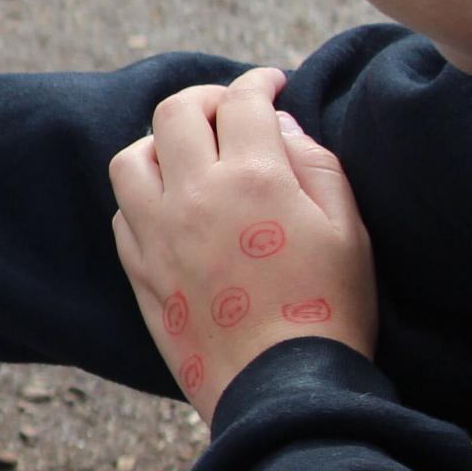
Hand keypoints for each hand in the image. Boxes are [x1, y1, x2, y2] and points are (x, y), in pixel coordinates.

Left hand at [111, 67, 375, 422]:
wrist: (281, 387)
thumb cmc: (329, 309)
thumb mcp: (348, 228)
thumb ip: (315, 164)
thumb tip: (280, 126)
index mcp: (251, 178)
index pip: (241, 102)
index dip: (258, 83)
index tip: (270, 83)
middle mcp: (191, 197)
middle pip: (173, 113)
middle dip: (204, 98)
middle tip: (228, 107)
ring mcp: (155, 234)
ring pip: (130, 159)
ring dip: (158, 144)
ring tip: (187, 153)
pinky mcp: (138, 271)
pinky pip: (123, 212)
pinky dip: (143, 195)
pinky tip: (170, 205)